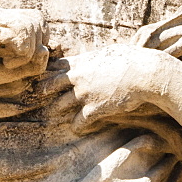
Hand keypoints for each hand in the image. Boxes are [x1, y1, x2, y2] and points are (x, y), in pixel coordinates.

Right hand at [0, 6, 49, 87]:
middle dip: (32, 48)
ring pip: (30, 26)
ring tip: (6, 61)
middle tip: (12, 63)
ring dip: (23, 51)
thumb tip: (45, 49)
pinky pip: (17, 29)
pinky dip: (14, 48)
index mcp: (7, 23)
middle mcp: (3, 14)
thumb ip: (33, 63)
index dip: (40, 39)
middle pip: (37, 21)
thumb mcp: (13, 71)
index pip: (38, 20)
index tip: (26, 58)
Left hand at [44, 46, 169, 131]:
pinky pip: (78, 122)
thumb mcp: (110, 52)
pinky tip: (77, 129)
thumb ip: (97, 57)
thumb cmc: (132, 60)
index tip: (44, 74)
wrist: (144, 74)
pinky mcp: (93, 109)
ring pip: (60, 104)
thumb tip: (95, 58)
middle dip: (43, 90)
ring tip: (50, 116)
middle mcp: (78, 78)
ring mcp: (84, 94)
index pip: (57, 65)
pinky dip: (77, 126)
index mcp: (82, 62)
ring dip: (55, 110)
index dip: (50, 70)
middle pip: (51, 84)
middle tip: (37, 95)